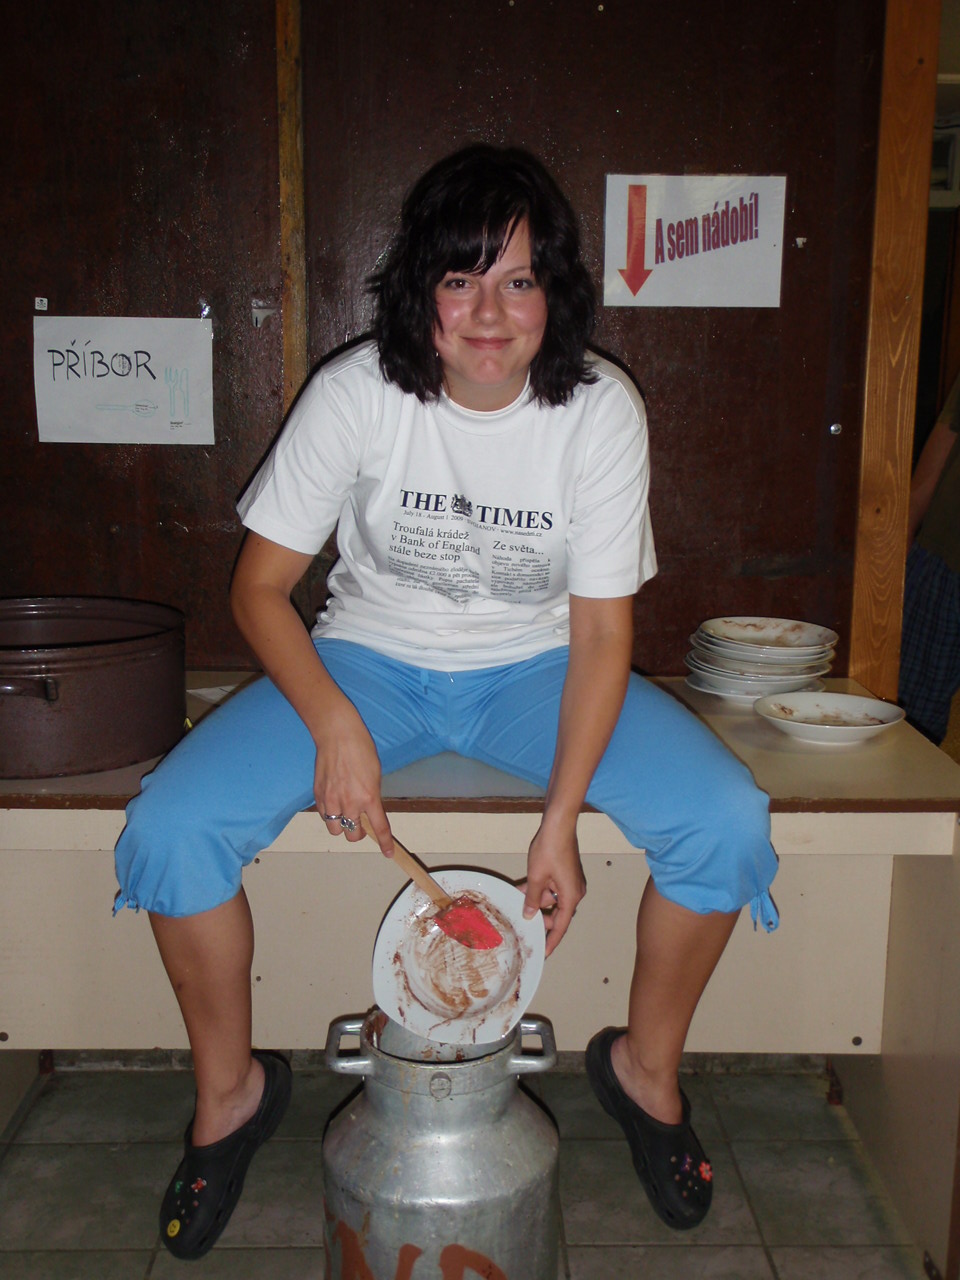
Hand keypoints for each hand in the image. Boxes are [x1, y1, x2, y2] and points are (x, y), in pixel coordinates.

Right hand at [314, 705, 390, 848]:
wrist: (337, 735)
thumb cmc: (360, 749)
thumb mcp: (375, 775)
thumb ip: (372, 796)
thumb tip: (368, 810)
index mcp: (369, 797)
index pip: (379, 828)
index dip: (385, 843)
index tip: (388, 853)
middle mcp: (350, 803)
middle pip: (353, 835)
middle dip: (358, 833)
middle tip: (360, 823)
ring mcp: (332, 801)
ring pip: (336, 830)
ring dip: (342, 826)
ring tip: (345, 812)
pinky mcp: (318, 796)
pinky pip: (325, 817)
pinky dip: (330, 815)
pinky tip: (334, 803)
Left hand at [521, 820, 586, 955]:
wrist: (558, 824)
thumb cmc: (550, 850)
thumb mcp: (536, 877)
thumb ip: (533, 899)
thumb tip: (530, 915)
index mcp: (571, 896)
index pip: (561, 925)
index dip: (551, 941)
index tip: (544, 953)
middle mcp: (575, 891)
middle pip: (557, 913)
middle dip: (540, 916)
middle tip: (523, 922)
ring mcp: (571, 882)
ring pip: (552, 899)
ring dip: (536, 900)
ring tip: (518, 898)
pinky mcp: (565, 873)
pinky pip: (552, 887)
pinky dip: (540, 889)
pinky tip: (523, 888)